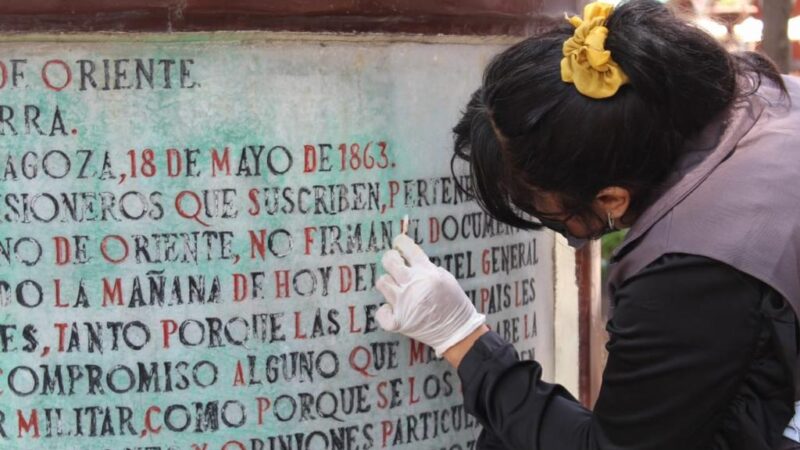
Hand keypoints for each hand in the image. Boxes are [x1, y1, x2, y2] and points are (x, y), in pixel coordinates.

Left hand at [375, 234, 485, 356]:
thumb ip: (427, 268)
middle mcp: (413, 285)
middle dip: (391, 258)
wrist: (456, 331)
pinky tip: (393, 310)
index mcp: (427, 272)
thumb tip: (409, 259)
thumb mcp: (446, 278)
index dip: (401, 242)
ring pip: (382, 282)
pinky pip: (381, 311)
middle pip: (389, 261)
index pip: (407, 248)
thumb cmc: (454, 302)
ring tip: (397, 288)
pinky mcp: (398, 321)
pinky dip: (385, 311)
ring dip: (389, 283)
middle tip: (395, 263)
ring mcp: (403, 303)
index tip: (399, 243)